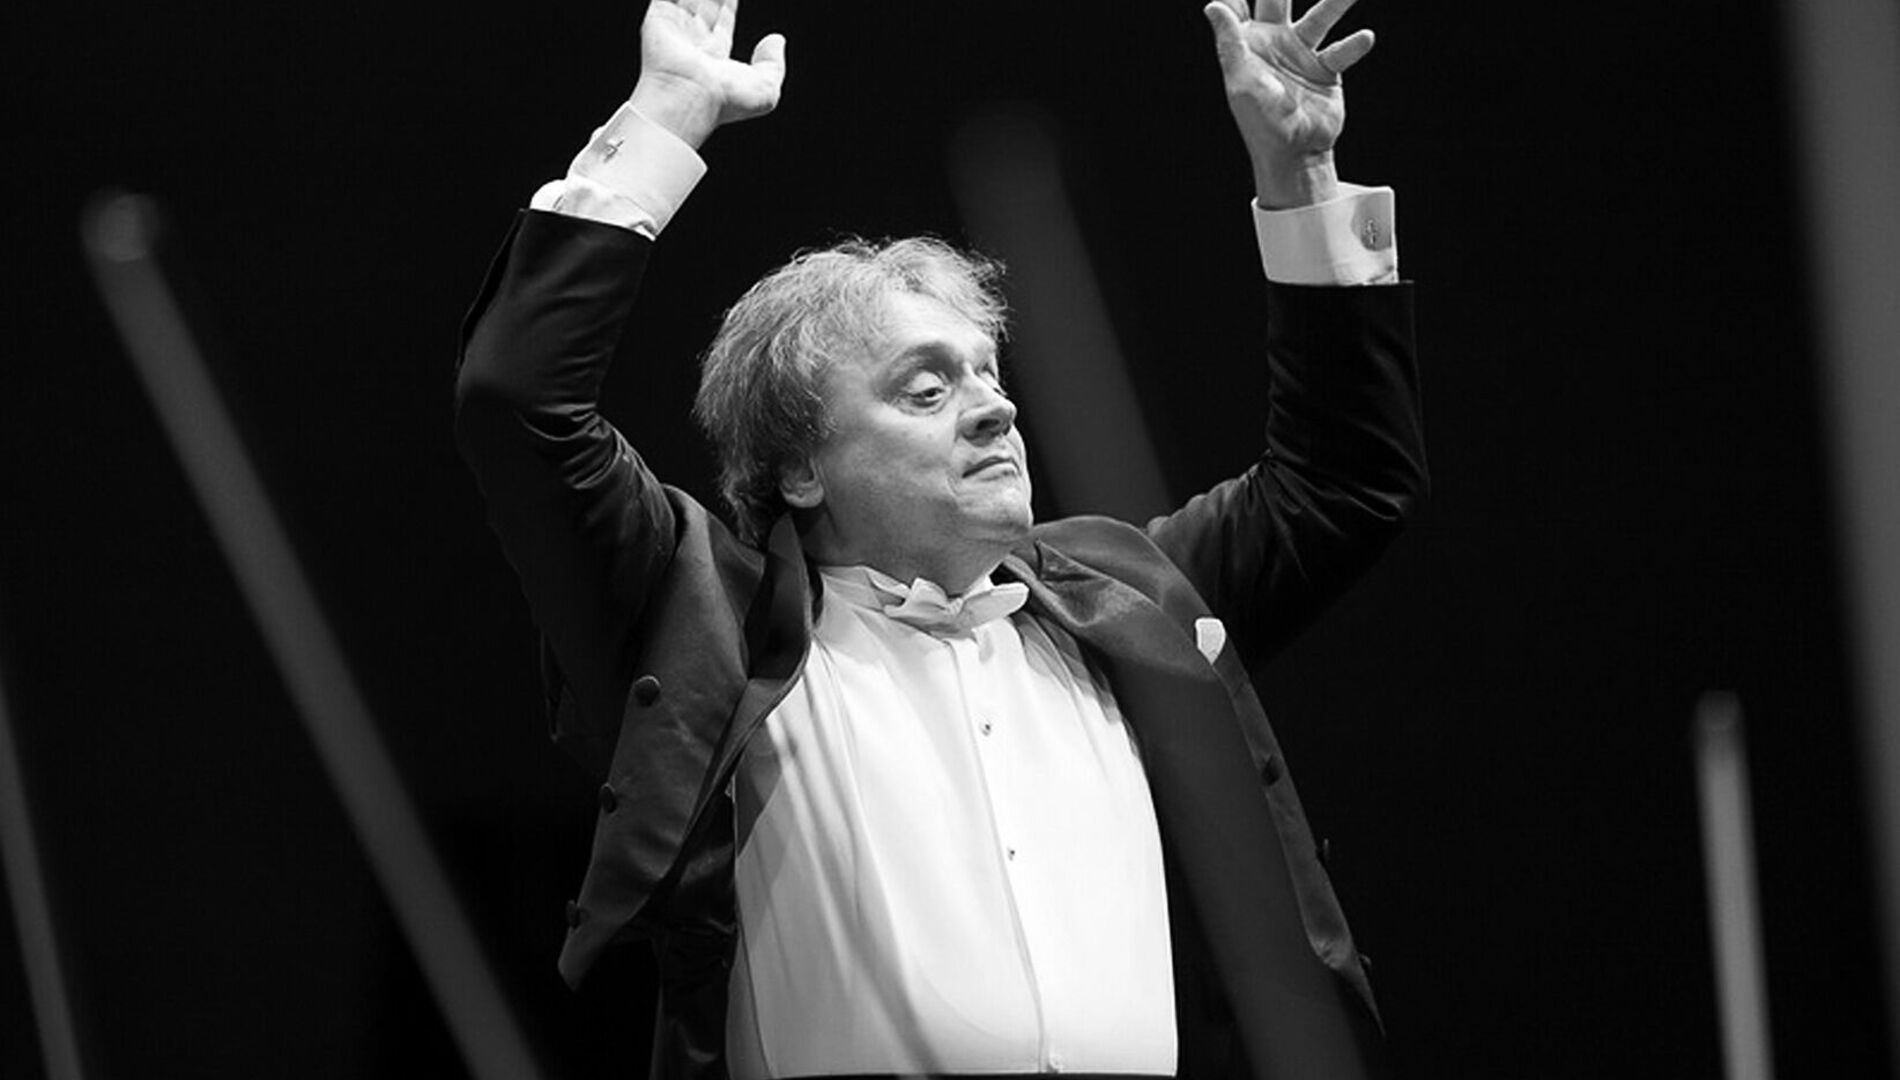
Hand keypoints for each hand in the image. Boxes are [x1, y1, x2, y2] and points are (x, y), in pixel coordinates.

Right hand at [630, 0, 786, 148]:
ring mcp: (675, 27)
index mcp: (714, 54)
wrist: (689, 98)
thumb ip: (774, 64)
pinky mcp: (659, 16)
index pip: (723, 16)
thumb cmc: (724, 100)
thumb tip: (776, 40)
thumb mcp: (766, 90)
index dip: (730, 0)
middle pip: (706, 0)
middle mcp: (694, 40)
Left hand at [1202, 0, 1374, 207]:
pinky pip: (1342, 51)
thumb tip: (1214, 4)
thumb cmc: (1260, 122)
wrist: (1294, 153)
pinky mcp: (1327, 69)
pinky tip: (1364, 37)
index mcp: (1248, 42)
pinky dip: (1354, 45)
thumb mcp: (1241, 81)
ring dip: (1337, 1)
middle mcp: (1276, 40)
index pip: (1240, 3)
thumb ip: (1231, 41)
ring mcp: (1303, 52)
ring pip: (1322, 15)